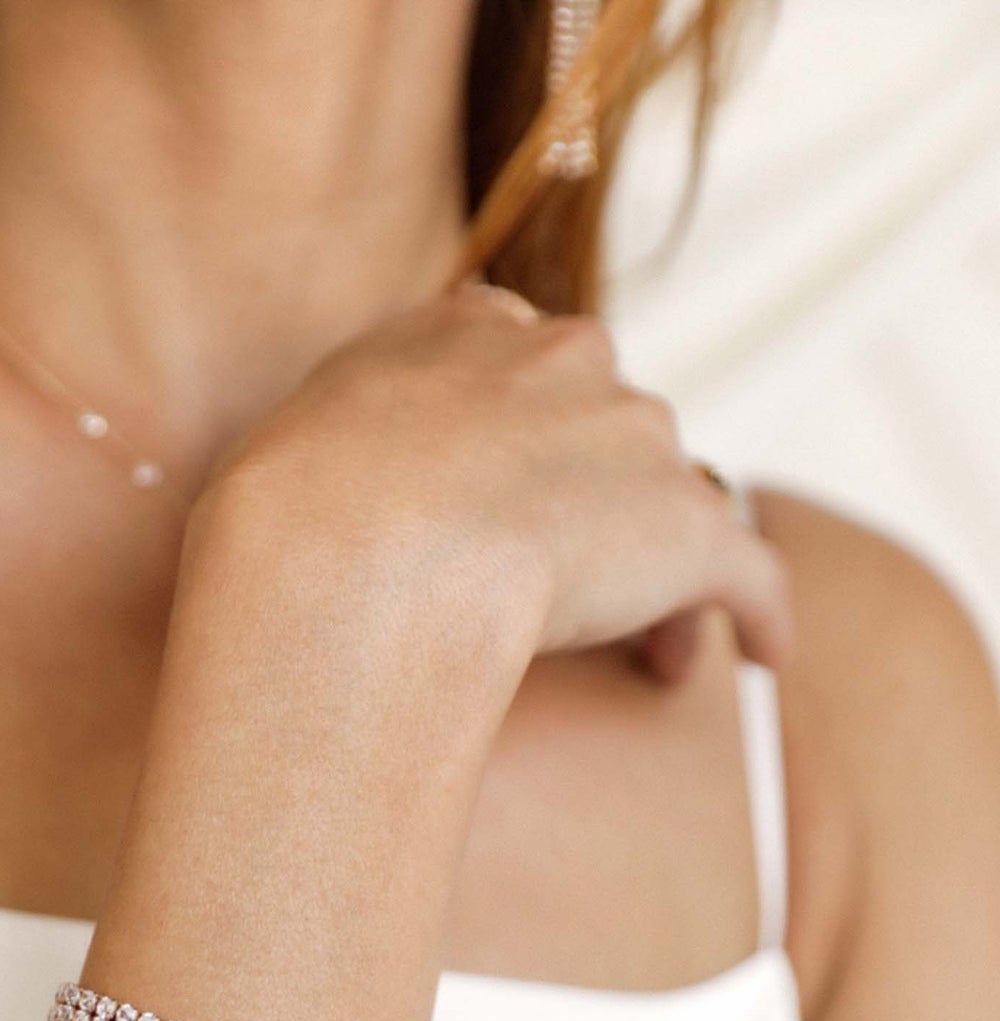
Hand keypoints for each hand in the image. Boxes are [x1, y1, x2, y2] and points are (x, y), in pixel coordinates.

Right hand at [190, 281, 792, 743]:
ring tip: (653, 664)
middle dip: (608, 506)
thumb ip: (323, 459)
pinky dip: (763, 613)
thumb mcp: (279, 457)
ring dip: (663, 578)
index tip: (526, 490)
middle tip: (588, 593)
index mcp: (464, 331)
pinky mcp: (686, 530)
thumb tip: (291, 517)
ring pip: (673, 506)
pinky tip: (767, 657)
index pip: (525, 360)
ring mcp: (634, 438)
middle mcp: (566, 359)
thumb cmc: (285, 524)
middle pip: (612, 429)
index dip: (532, 433)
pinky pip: (748, 572)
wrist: (349, 552)